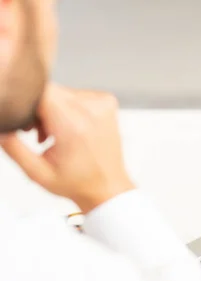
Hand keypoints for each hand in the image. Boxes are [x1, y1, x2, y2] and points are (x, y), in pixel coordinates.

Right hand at [0, 84, 134, 213]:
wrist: (108, 187)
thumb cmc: (76, 182)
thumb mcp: (36, 172)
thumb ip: (13, 147)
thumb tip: (1, 126)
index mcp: (73, 125)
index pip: (39, 92)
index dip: (25, 104)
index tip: (25, 124)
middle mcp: (91, 109)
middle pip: (49, 91)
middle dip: (38, 110)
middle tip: (38, 134)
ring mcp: (102, 103)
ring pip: (61, 92)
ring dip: (52, 109)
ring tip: (54, 135)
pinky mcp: (107, 101)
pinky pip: (76, 95)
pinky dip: (68, 108)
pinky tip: (70, 129)